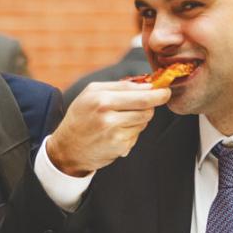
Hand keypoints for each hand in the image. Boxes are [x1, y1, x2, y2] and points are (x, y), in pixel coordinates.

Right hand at [45, 81, 170, 176]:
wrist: (67, 148)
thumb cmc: (81, 117)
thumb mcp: (91, 93)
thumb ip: (118, 86)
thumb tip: (147, 84)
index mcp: (101, 98)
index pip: (139, 93)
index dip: (157, 92)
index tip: (165, 89)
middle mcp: (107, 115)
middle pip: (146, 107)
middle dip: (155, 103)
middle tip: (159, 98)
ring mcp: (114, 132)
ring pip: (144, 121)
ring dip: (140, 119)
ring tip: (123, 119)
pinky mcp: (119, 147)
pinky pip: (137, 135)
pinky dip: (132, 133)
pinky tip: (117, 133)